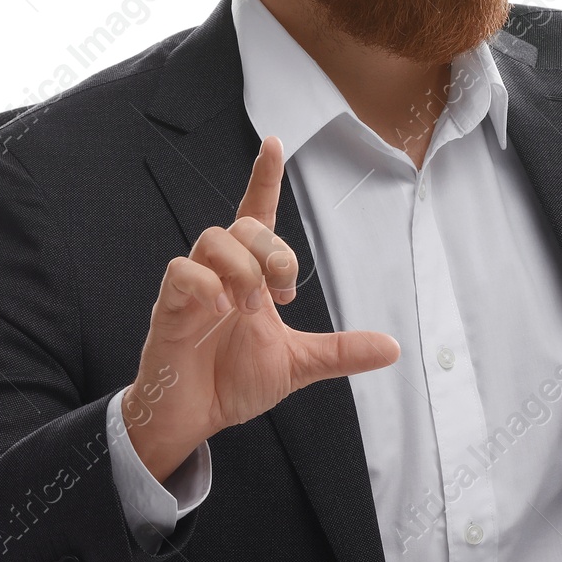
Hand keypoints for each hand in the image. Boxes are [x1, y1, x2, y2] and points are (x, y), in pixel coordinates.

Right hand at [122, 135, 399, 481]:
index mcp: (249, 276)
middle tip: (283, 293)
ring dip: (243, 269)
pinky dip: (206, 286)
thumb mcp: (298, 364)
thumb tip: (393, 348)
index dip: (264, 178)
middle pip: (242, 226)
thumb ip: (340, 352)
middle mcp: (220, 273)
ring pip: (211, 239)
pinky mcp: (168, 309)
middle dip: (272, 251)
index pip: (255, 213)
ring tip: (250, 308)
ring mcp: (192, 289)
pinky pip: (180, 272)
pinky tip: (224, 311)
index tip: (275, 142)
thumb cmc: (233, 380)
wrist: (194, 419)